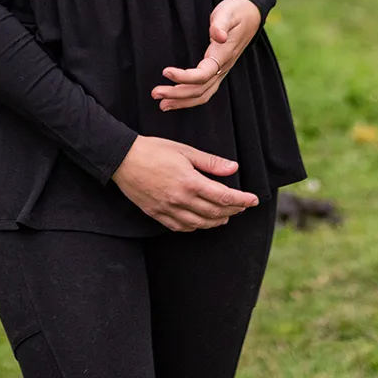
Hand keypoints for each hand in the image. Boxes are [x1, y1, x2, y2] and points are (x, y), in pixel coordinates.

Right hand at [111, 135, 257, 230]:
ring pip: (199, 224)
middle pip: (214, 212)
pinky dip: (195, 227)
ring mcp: (168, 210)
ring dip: (216, 221)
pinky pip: (181, 227)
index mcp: (190, 182)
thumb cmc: (154, 150)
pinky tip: (201, 222)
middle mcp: (180, 200)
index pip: (223, 197)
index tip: (253, 200)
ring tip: (226, 216)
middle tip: (242, 207)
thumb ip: (211, 162)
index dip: (242, 200)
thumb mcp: (185, 151)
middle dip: (232, 211)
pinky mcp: (157, 214)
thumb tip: (234, 169)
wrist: (123, 159)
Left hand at [151, 0, 261, 111]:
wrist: (251, 13)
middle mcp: (223, 67)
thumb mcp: (228, 12)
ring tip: (162, 104)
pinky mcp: (219, 71)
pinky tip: (176, 99)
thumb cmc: (236, 11)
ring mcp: (222, 71)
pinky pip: (205, 91)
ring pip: (203, 94)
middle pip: (200, 89)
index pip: (203, 74)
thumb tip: (218, 36)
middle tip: (155, 93)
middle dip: (177, 94)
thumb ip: (220, 24)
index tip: (165, 71)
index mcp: (223, 54)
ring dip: (182, 101)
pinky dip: (190, 99)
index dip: (184, 77)